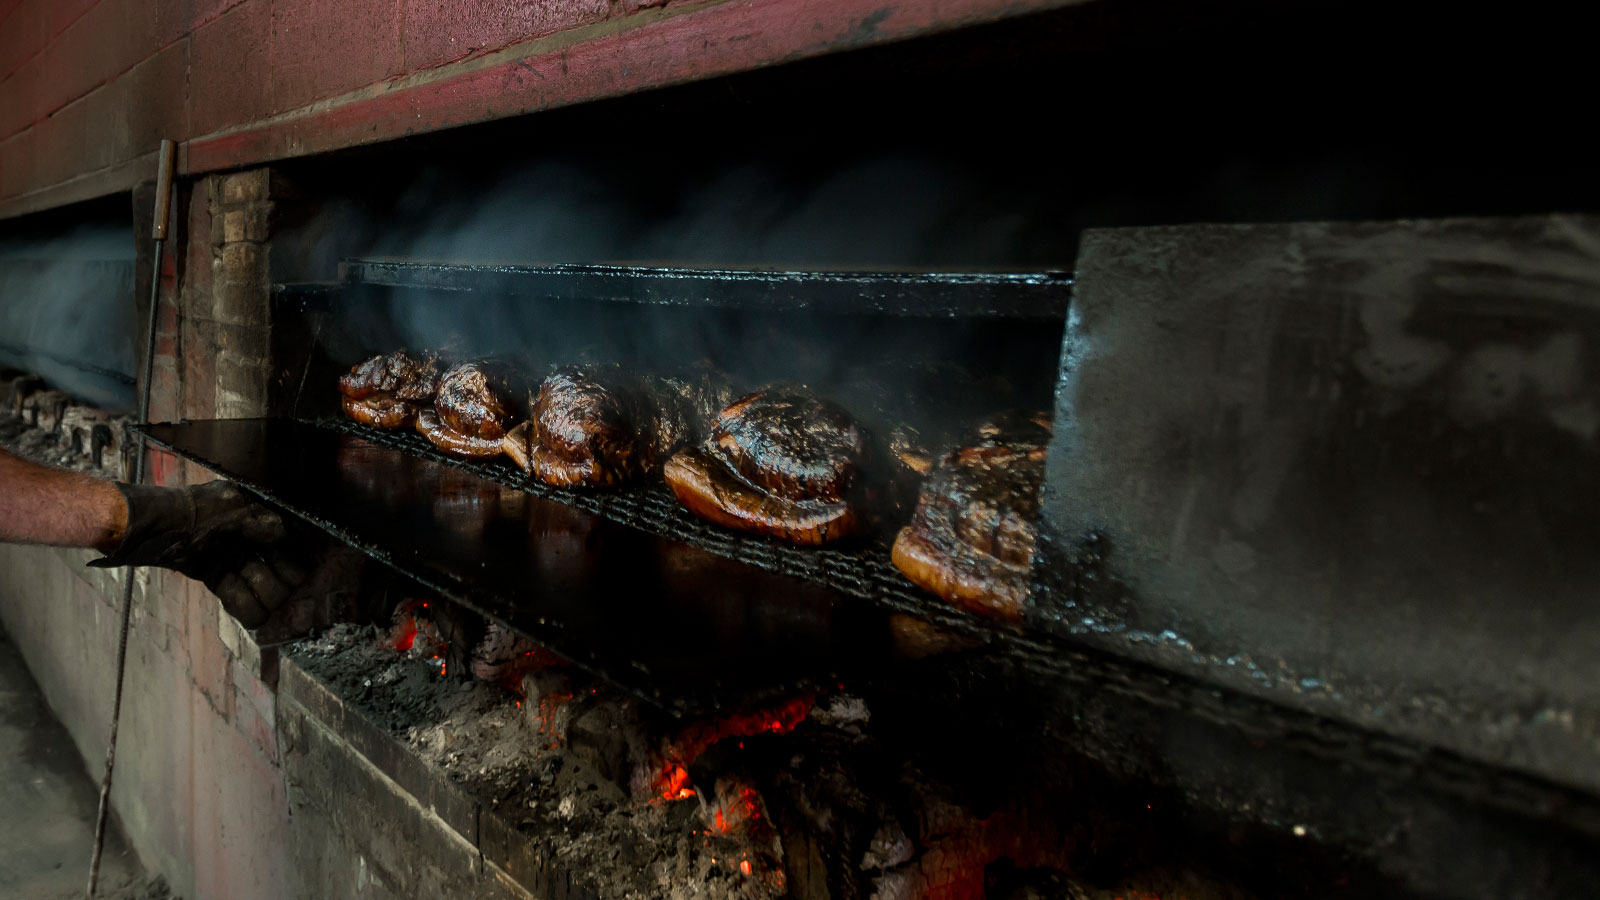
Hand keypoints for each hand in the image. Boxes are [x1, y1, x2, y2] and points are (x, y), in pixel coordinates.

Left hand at [91, 480, 306, 628]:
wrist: (150, 527)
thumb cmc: (191, 511)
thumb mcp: (229, 506)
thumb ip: (259, 520)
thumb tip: (285, 534)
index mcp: (259, 519)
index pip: (293, 546)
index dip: (291, 561)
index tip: (283, 568)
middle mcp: (252, 542)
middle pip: (285, 575)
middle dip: (275, 583)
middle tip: (260, 580)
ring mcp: (235, 561)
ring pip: (265, 592)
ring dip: (260, 598)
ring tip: (245, 594)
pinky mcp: (217, 578)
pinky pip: (240, 600)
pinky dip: (243, 608)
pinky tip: (239, 606)